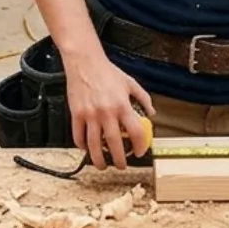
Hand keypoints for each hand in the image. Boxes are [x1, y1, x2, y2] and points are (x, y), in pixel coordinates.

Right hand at [64, 49, 155, 168]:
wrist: (84, 62)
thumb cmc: (107, 71)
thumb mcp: (130, 82)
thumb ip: (143, 98)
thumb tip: (152, 113)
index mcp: (122, 105)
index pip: (135, 132)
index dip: (140, 146)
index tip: (140, 152)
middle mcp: (107, 112)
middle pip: (114, 144)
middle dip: (119, 160)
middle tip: (121, 166)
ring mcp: (90, 114)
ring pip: (94, 144)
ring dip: (99, 159)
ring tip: (102, 165)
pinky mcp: (76, 114)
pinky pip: (78, 135)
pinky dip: (82, 146)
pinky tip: (86, 149)